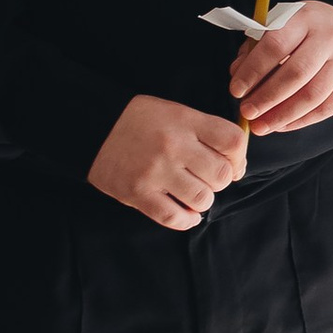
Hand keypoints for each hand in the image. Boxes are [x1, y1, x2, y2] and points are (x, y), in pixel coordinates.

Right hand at [89, 94, 248, 229]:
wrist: (93, 126)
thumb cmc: (140, 121)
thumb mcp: (175, 113)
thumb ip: (205, 133)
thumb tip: (235, 166)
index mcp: (185, 121)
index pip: (233, 141)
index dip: (239, 157)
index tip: (232, 163)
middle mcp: (173, 146)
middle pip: (221, 174)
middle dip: (220, 180)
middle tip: (206, 178)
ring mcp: (155, 171)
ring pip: (202, 198)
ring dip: (202, 200)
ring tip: (191, 193)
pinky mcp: (138, 193)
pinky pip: (174, 217)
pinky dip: (186, 219)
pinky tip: (186, 213)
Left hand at [228, 0, 332, 134]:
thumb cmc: (302, 30)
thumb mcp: (278, 28)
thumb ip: (255, 50)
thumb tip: (238, 78)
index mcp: (305, 17)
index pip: (276, 45)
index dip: (253, 71)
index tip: (236, 91)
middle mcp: (331, 35)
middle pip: (296, 73)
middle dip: (267, 98)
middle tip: (246, 113)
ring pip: (313, 95)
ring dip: (283, 115)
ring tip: (261, 126)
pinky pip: (328, 107)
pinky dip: (302, 120)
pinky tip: (282, 125)